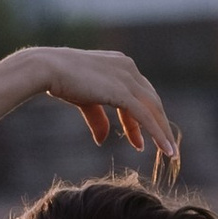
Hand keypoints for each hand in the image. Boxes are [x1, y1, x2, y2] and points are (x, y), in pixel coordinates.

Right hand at [26, 48, 179, 180]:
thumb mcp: (84, 100)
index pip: (139, 93)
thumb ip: (97, 118)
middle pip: (152, 101)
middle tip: (163, 148)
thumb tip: (103, 140)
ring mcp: (127, 79)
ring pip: (154, 110)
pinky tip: (164, 150)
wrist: (47, 68)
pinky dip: (157, 134)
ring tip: (169, 153)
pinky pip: (145, 117)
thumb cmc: (61, 80)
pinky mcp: (123, 92)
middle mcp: (128, 68)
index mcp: (121, 64)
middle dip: (158, 125)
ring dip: (163, 133)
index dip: (141, 118)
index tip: (138, 140)